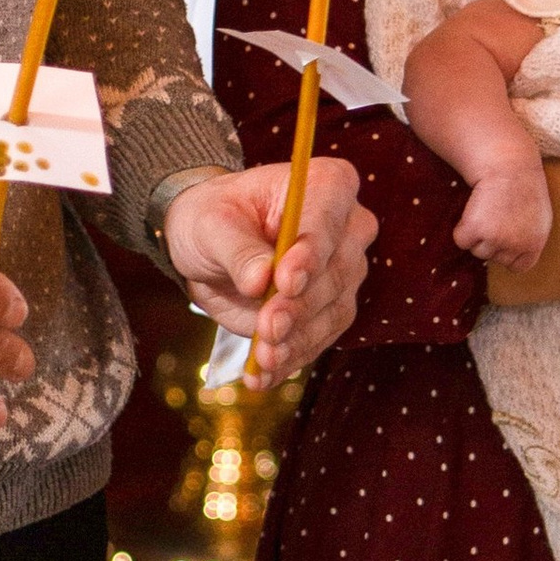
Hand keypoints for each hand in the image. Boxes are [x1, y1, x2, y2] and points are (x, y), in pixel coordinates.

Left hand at [163, 159, 374, 380]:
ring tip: (262, 359)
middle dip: (300, 306)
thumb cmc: (214, 217)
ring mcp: (345, 271)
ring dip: (297, 340)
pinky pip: (320, 338)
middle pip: (337, 272)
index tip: (286, 281)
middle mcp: (348, 228)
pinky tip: (263, 375)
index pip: (327, 220)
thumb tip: (260, 279)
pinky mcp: (332, 308)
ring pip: (333, 311)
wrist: (213, 244)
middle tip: (267, 328)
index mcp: (326, 185)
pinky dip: (291, 358)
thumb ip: (237, 249)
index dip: (310, 253)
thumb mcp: (211, 224)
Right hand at [453, 161, 553, 268]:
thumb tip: (515, 255)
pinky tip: (473, 209)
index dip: (508, 253)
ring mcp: (496, 239)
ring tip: (485, 209)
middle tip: (494, 214)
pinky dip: (462, 228)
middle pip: (494, 257)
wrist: (507, 163)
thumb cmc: (521, 183)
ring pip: (477, 250)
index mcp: (536, 242)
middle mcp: (517, 244)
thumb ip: (528, 237)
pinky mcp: (476, 230)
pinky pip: (461, 240)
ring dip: (476, 234)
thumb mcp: (538, 215)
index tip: (503, 237)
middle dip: (491, 241)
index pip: (519, 266)